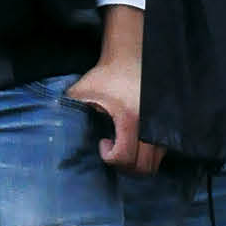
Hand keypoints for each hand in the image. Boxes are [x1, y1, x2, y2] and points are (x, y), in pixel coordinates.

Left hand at [68, 4, 165, 173]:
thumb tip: (55, 132)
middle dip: (125, 165)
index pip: (124, 157)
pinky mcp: (171, 124)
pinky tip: (136, 139)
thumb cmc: (107, 75)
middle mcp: (152, 124)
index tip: (102, 143)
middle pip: (144, 167)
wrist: (133, 57)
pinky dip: (149, 152)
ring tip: (124, 145)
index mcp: (130, 118)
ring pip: (156, 161)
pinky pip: (163, 151)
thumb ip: (68, 111)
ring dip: (138, 160)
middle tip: (114, 151)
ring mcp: (165, 125)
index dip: (110, 157)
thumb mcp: (82, 91)